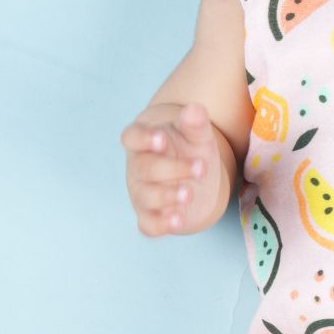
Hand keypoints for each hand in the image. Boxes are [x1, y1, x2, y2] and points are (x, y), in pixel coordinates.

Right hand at [121, 102, 223, 235]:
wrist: (195, 178)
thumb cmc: (190, 149)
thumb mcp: (197, 135)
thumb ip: (195, 123)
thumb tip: (194, 109)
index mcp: (145, 141)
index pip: (132, 137)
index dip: (143, 139)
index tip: (162, 139)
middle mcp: (139, 168)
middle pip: (146, 168)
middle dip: (173, 169)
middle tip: (201, 167)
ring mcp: (143, 193)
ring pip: (146, 197)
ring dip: (166, 197)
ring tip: (189, 194)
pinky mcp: (151, 217)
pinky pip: (148, 224)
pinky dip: (161, 224)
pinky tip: (178, 220)